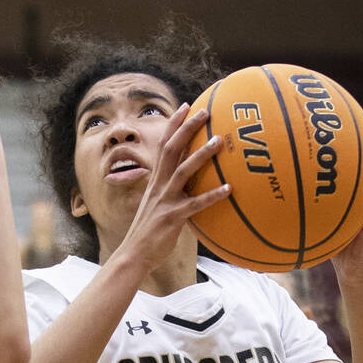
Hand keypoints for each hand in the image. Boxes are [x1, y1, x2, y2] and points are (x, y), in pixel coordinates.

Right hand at [117, 104, 228, 271]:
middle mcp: (159, 185)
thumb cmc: (149, 233)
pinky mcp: (172, 217)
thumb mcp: (158, 206)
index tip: (186, 106)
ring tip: (220, 141)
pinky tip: (229, 189)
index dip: (173, 125)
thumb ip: (173, 192)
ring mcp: (165, 200)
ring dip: (202, 154)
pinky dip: (212, 195)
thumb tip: (193, 184)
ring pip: (183, 170)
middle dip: (187, 128)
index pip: (163, 145)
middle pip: (172, 149)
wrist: (133, 255)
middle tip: (206, 111)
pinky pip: (195, 204)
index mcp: (155, 181)